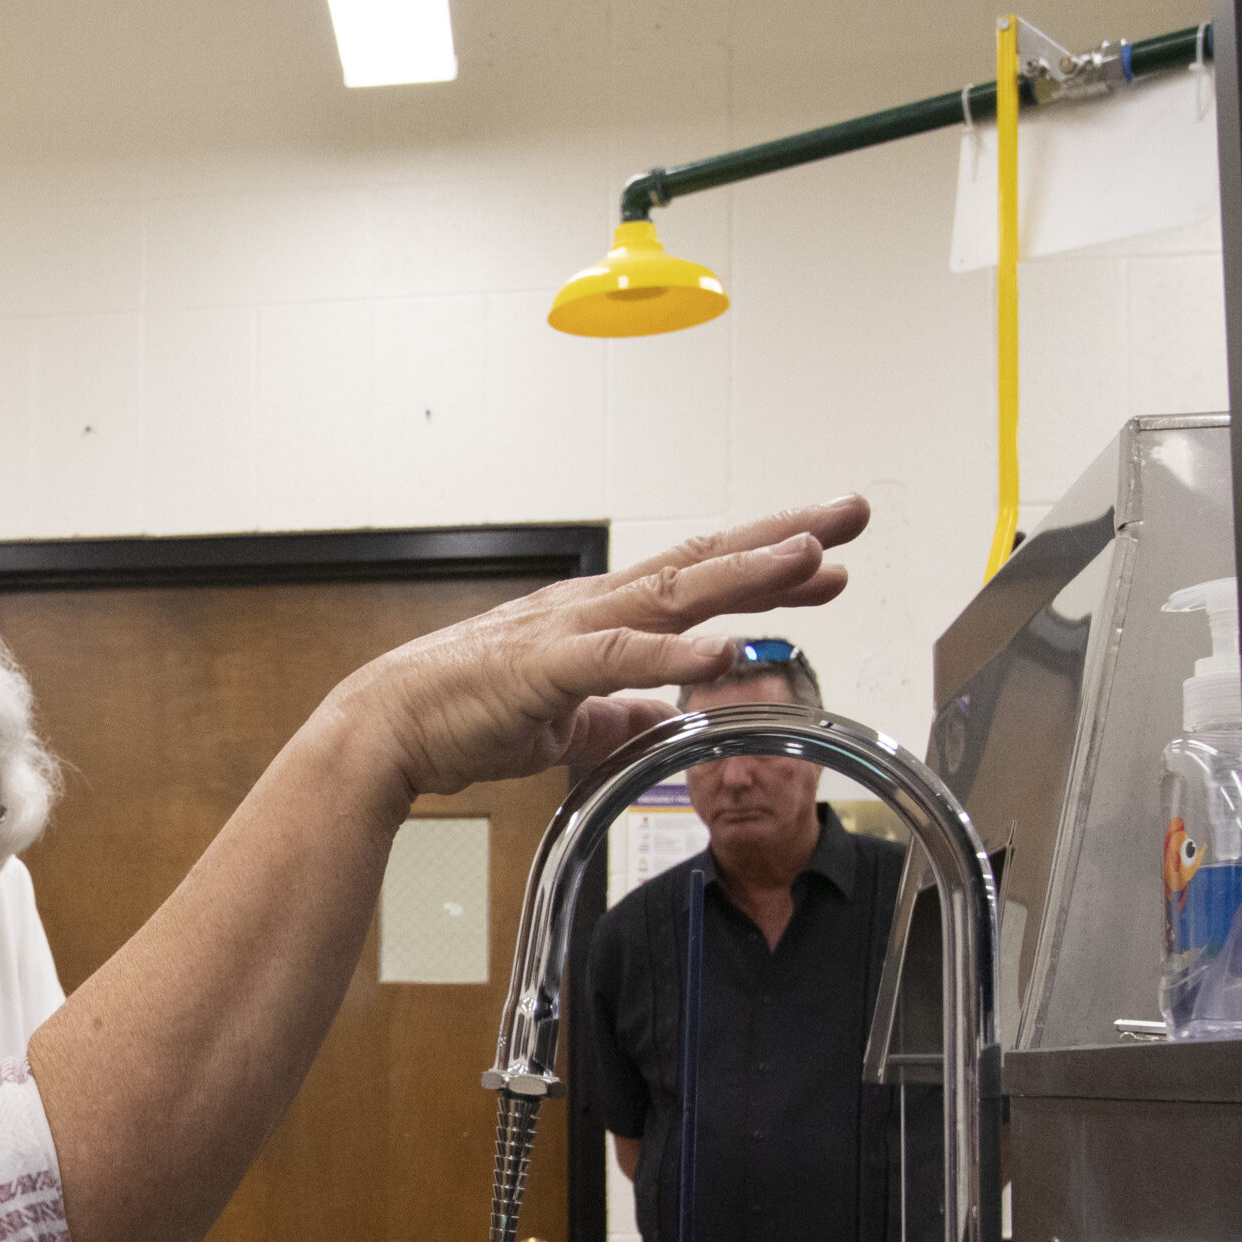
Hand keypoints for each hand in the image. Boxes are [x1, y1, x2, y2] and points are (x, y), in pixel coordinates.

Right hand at [334, 496, 870, 799]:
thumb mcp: (569, 722)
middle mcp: (596, 605)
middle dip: (783, 538)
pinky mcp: (545, 667)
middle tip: (852, 513)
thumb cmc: (465, 716)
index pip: (701, 578)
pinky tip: (725, 646)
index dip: (767, 565)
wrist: (388, 728)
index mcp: (604, 616)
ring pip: (674, 591)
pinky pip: (620, 655)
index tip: (828, 560)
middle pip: (706, 561)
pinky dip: (674, 649)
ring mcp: (572, 629)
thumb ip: (624, 717)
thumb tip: (670, 724)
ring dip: (747, 573)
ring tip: (811, 557)